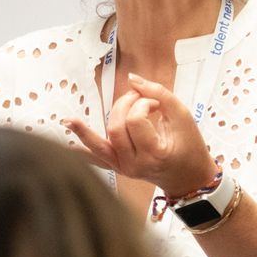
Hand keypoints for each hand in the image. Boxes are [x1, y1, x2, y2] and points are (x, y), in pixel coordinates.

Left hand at [64, 74, 218, 198]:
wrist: (188, 178)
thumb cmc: (190, 146)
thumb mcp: (182, 117)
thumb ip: (159, 93)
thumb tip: (132, 78)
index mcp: (155, 154)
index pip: (136, 120)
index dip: (143, 103)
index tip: (156, 103)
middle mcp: (136, 165)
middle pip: (116, 128)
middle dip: (124, 106)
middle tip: (140, 99)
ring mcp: (124, 169)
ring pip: (100, 145)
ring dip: (89, 128)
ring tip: (75, 117)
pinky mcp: (117, 169)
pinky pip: (96, 158)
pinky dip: (82, 148)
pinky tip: (66, 138)